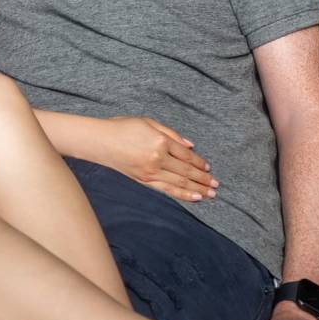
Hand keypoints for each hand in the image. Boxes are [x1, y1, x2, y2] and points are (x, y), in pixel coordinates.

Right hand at [96, 116, 217, 201]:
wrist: (101, 142)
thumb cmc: (124, 127)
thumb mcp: (149, 122)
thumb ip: (171, 134)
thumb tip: (189, 146)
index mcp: (160, 141)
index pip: (186, 156)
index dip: (200, 162)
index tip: (209, 168)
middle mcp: (157, 158)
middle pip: (186, 171)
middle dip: (203, 178)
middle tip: (216, 184)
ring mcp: (151, 172)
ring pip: (179, 183)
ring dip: (197, 189)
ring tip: (211, 194)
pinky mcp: (144, 181)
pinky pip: (167, 190)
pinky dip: (182, 194)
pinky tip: (194, 197)